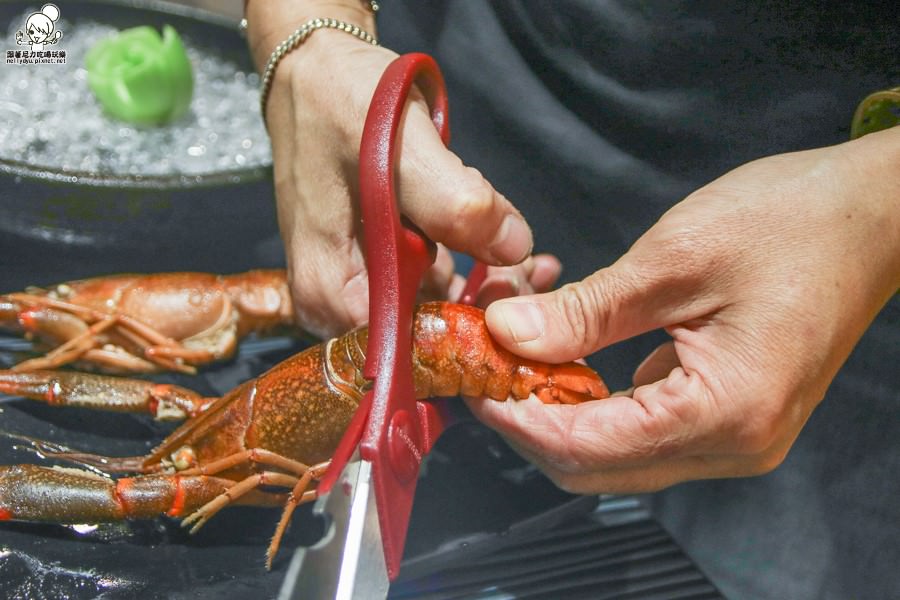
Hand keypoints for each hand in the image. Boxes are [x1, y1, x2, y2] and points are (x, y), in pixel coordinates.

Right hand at [247, 1, 532, 337]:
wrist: (320, 67)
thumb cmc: (340, 104)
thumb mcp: (397, 149)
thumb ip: (455, 203)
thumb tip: (515, 248)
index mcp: (331, 291)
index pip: (406, 351)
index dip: (468, 338)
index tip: (519, 306)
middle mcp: (340, 301)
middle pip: (425, 331)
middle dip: (486, 307)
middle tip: (537, 274)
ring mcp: (362, 280)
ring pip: (436, 303)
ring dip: (487, 284)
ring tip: (536, 264)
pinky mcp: (383, 259)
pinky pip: (436, 275)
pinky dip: (473, 262)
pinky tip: (511, 248)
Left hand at [466, 127, 899, 492]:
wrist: (871, 216)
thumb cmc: (792, 223)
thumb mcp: (675, 258)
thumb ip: (586, 310)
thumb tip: (507, 334)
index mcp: (726, 412)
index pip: (587, 446)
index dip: (515, 417)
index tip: (469, 378)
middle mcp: (733, 445)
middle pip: (594, 465)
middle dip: (527, 419)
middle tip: (483, 364)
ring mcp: (733, 437)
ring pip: (612, 451)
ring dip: (554, 408)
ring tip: (515, 351)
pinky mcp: (727, 415)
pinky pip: (640, 426)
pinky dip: (590, 397)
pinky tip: (563, 351)